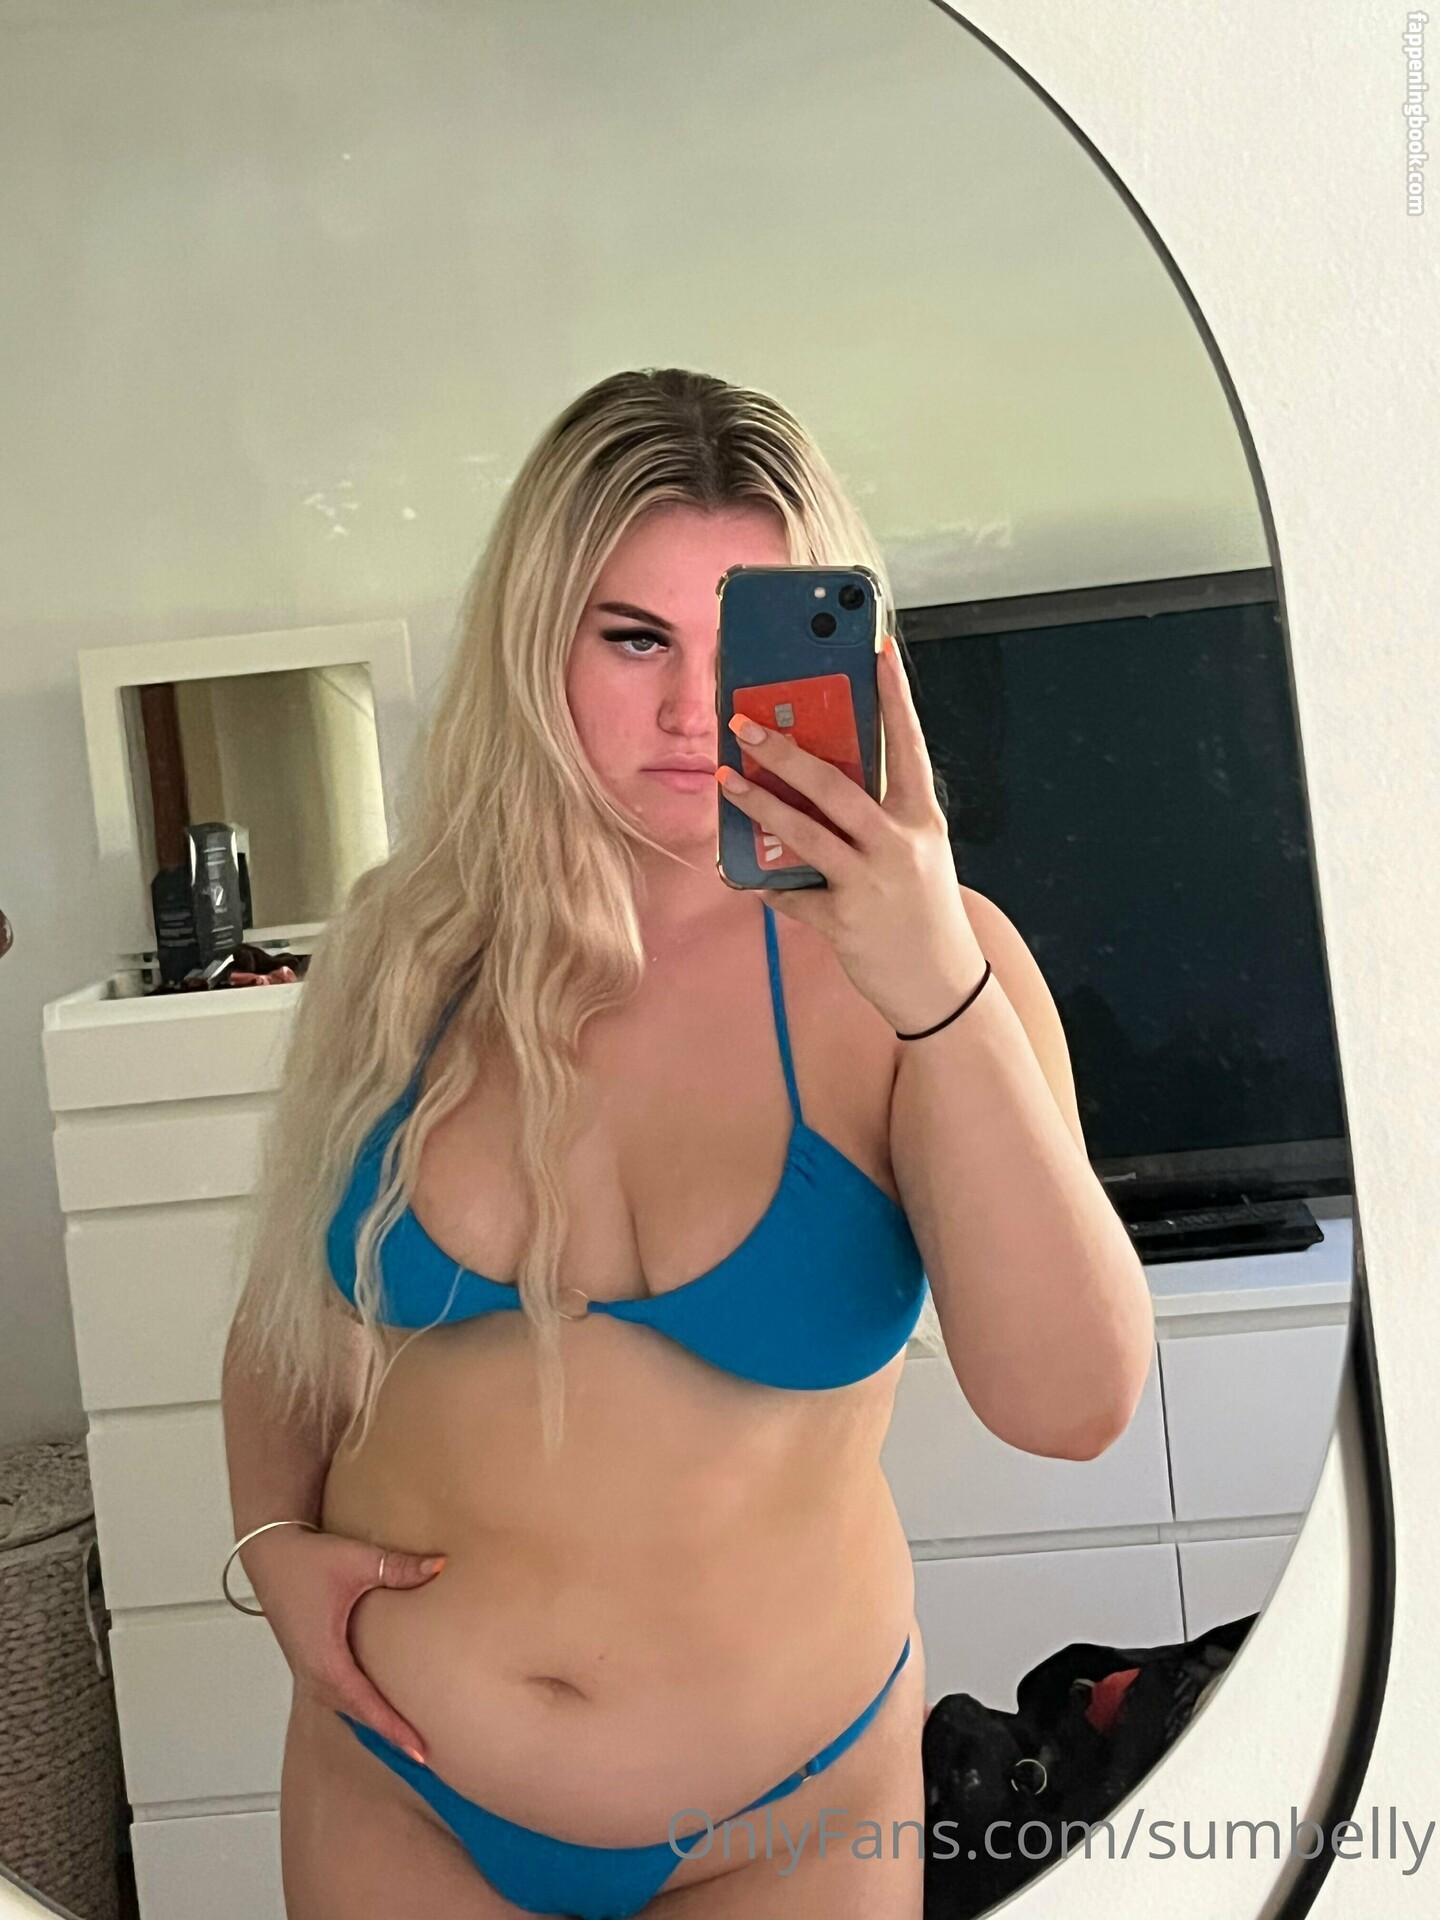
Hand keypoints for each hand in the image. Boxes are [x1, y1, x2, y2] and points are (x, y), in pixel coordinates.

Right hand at [240, 1524, 444, 1762]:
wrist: (268, 1554)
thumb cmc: (305, 1561)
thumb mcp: (356, 1562)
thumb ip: (399, 1568)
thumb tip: (440, 1567)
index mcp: (326, 1661)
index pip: (367, 1706)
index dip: (395, 1730)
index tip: (420, 1752)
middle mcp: (315, 1673)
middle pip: (358, 1715)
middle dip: (390, 1733)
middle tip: (424, 1753)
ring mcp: (309, 1669)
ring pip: (347, 1706)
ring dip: (374, 1720)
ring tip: (407, 1735)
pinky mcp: (310, 1659)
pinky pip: (338, 1693)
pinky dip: (360, 1704)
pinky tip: (378, 1703)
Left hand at [716, 634, 986, 1033]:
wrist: (940, 984)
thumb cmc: (922, 910)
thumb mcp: (917, 852)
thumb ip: (879, 816)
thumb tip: (821, 780)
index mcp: (921, 818)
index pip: (908, 743)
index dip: (893, 694)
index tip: (876, 647)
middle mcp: (899, 844)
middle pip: (834, 784)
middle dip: (783, 751)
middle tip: (744, 725)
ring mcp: (872, 882)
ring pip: (803, 833)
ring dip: (757, 803)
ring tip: (724, 780)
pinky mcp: (845, 920)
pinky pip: (793, 895)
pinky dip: (770, 887)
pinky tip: (753, 880)